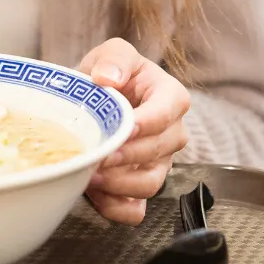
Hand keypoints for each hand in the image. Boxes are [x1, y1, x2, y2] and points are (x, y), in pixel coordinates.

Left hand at [76, 38, 190, 224]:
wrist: (95, 99)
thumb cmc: (110, 74)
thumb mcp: (112, 53)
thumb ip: (114, 58)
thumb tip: (108, 78)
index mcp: (171, 97)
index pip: (165, 114)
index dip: (144, 125)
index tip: (121, 129)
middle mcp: (172, 133)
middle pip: (158, 152)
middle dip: (126, 157)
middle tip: (96, 156)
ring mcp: (160, 163)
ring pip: (150, 184)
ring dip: (120, 185)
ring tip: (90, 176)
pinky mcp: (141, 186)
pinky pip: (136, 210)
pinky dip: (116, 208)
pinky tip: (95, 195)